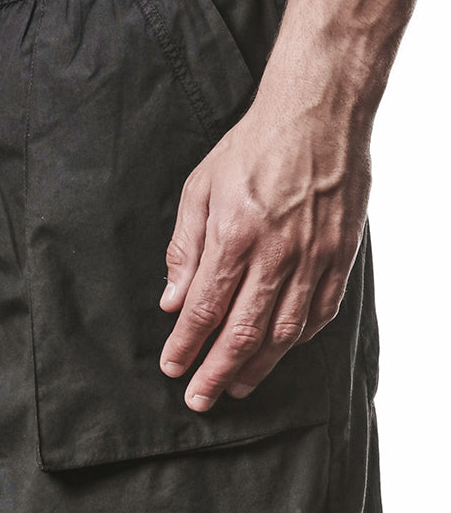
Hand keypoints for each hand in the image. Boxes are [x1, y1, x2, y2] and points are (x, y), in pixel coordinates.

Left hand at [158, 99, 371, 410]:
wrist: (318, 113)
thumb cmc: (253, 147)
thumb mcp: (200, 188)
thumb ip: (184, 248)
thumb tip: (172, 300)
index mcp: (235, 234)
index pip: (205, 308)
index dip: (186, 346)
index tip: (172, 369)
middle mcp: (277, 252)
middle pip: (243, 332)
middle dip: (216, 372)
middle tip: (199, 399)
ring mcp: (314, 257)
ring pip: (284, 332)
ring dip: (257, 367)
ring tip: (236, 386)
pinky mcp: (341, 256)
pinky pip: (321, 313)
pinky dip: (297, 341)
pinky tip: (278, 352)